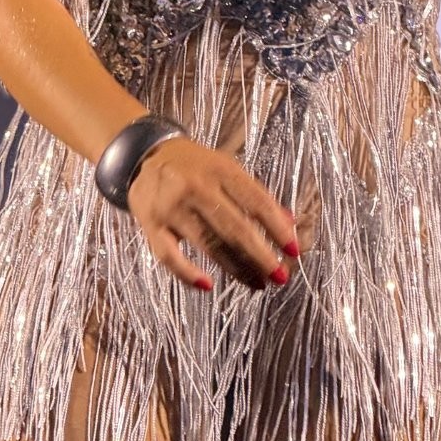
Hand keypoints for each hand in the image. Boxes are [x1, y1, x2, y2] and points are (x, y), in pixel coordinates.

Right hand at [126, 137, 298, 292]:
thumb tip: (290, 223)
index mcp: (220, 169)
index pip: (255, 201)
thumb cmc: (194, 166)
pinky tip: (207, 286)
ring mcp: (172, 207)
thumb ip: (255, 194)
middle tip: (280, 276)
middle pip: (235, 227)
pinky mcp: (151, 224)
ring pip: (209, 244)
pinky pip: (169, 256)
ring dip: (236, 268)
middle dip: (261, 255)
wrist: (145, 155)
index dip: (277, 228)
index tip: (294, 250)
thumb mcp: (226, 169)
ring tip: (257, 284)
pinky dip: (188, 274)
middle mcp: (196, 186)